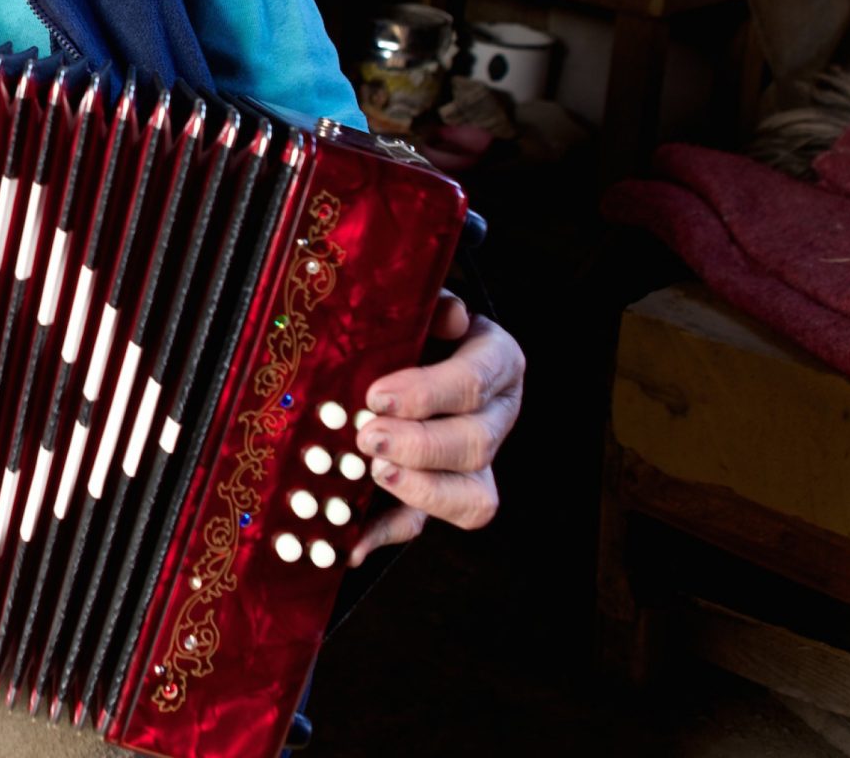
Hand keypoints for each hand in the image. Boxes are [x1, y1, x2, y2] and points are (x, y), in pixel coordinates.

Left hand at [347, 291, 522, 564]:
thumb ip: (430, 307)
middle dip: (419, 445)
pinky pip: (426, 524)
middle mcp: (496, 416)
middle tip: (366, 437)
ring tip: (371, 474)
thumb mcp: (420, 306)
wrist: (414, 348)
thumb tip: (448, 316)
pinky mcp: (443, 495)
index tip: (377, 396)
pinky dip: (388, 534)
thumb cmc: (414, 324)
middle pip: (475, 444)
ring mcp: (477, 464)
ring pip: (471, 496)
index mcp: (497, 362)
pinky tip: (352, 543)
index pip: (475, 381)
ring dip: (418, 491)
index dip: (428, 393)